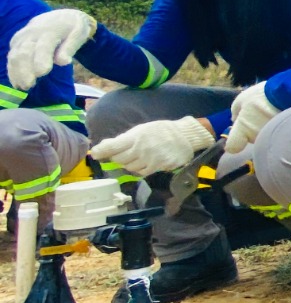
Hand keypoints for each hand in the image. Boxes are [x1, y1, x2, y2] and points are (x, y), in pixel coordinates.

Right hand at [8, 9, 95, 91]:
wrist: (59, 16)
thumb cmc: (72, 28)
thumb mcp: (78, 34)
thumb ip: (70, 48)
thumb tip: (63, 62)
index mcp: (49, 31)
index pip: (43, 46)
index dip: (41, 60)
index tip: (42, 73)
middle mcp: (32, 34)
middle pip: (24, 53)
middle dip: (25, 70)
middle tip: (29, 85)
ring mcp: (21, 37)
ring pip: (15, 55)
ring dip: (16, 72)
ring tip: (22, 87)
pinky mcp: (16, 42)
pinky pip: (11, 56)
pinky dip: (12, 70)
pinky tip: (16, 82)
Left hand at [89, 116, 213, 176]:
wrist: (185, 136)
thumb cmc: (160, 130)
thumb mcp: (141, 129)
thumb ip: (124, 139)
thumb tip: (102, 146)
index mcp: (135, 137)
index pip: (112, 147)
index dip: (101, 151)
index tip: (94, 154)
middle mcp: (140, 149)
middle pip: (119, 159)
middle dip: (117, 157)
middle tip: (121, 153)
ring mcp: (149, 159)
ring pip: (129, 167)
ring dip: (129, 163)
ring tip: (136, 157)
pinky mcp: (158, 167)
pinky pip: (141, 172)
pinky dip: (139, 169)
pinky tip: (144, 163)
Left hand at [226, 83, 280, 153]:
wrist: (290, 95)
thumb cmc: (262, 96)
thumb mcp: (242, 98)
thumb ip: (235, 111)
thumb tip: (235, 119)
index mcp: (243, 129)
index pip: (233, 147)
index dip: (234, 142)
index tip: (239, 134)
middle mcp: (256, 138)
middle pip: (250, 139)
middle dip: (252, 130)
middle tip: (258, 116)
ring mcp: (271, 139)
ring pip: (264, 137)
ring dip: (265, 129)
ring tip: (272, 114)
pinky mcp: (284, 137)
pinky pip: (277, 135)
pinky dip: (277, 129)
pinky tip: (281, 117)